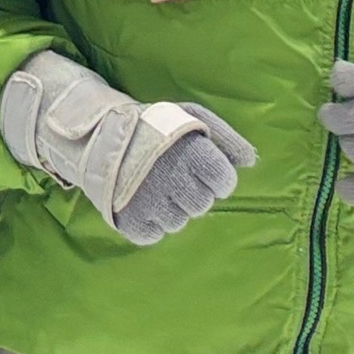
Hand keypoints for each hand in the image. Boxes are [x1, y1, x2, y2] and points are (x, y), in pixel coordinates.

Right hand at [0, 50, 256, 245]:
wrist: (101, 133)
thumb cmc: (156, 126)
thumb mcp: (193, 119)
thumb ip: (227, 139)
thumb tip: (252, 162)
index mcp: (192, 153)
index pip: (224, 183)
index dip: (216, 178)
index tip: (200, 168)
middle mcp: (173, 180)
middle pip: (202, 206)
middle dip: (192, 192)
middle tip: (172, 174)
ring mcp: (150, 203)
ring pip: (179, 222)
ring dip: (171, 208)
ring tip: (154, 184)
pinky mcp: (130, 221)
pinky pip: (155, 234)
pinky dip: (151, 222)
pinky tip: (141, 200)